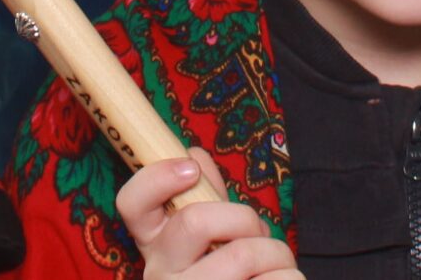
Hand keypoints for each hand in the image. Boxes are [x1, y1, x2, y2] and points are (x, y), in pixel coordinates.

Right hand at [117, 148, 299, 279]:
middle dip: (244, 217)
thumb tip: (193, 153)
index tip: (191, 169)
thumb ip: (204, 200)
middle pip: (196, 222)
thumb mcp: (206, 245)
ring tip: (279, 267)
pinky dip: (289, 279)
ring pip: (243, 255)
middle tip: (258, 233)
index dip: (157, 178)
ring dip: (278, 254)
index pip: (131, 205)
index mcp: (156, 250)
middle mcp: (163, 277)